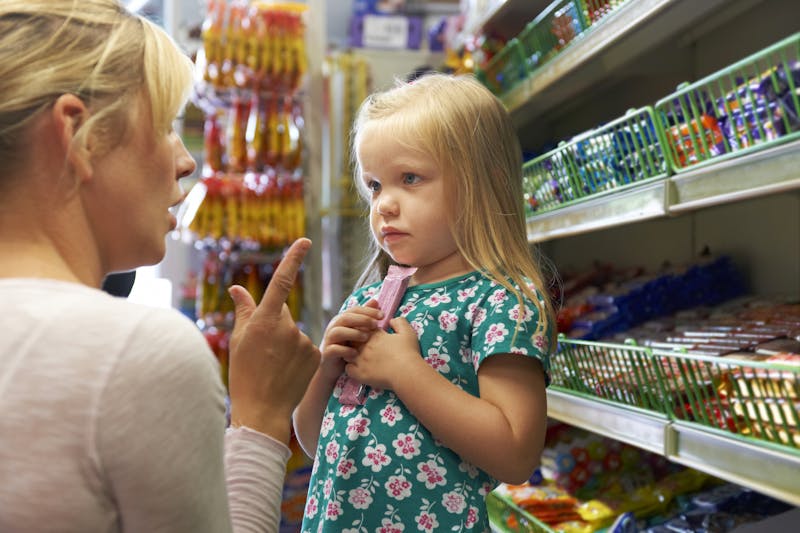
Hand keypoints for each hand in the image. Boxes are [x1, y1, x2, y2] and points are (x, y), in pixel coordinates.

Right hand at [227, 238, 319, 443]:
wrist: (262, 410)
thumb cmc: (243, 375)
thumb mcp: (238, 341)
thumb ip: (243, 311)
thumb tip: (236, 288)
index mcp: (264, 321)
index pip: (281, 282)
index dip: (293, 259)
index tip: (305, 241)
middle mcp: (287, 327)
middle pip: (282, 314)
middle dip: (273, 325)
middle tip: (262, 351)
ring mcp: (304, 342)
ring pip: (294, 333)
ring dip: (285, 344)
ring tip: (273, 367)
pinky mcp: (316, 355)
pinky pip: (306, 348)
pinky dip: (297, 357)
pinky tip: (287, 373)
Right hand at [318, 301, 381, 383]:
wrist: (333, 367)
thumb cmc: (348, 347)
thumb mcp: (357, 330)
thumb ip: (364, 316)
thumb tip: (375, 301)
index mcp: (342, 320)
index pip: (355, 310)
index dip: (368, 310)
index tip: (382, 315)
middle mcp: (334, 327)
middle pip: (346, 317)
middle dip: (362, 319)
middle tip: (376, 324)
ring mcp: (329, 340)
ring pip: (338, 332)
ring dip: (353, 333)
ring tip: (366, 337)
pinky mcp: (327, 353)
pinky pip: (334, 349)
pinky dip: (345, 350)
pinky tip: (356, 354)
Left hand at [344, 316, 421, 390]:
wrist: (406, 372)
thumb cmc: (408, 352)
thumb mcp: (408, 332)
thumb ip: (399, 322)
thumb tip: (392, 320)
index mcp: (375, 336)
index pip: (362, 328)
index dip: (365, 331)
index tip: (370, 336)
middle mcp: (364, 346)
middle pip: (352, 339)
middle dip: (355, 341)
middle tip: (364, 346)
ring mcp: (360, 360)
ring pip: (347, 353)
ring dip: (351, 354)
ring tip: (360, 358)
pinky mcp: (359, 374)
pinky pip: (348, 369)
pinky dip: (351, 368)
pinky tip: (358, 369)